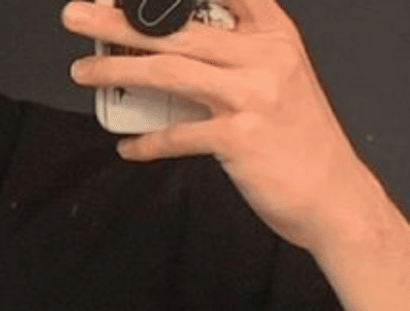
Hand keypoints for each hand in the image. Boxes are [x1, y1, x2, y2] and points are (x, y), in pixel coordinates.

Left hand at [61, 0, 378, 252]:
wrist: (332, 194)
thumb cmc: (299, 142)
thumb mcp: (279, 81)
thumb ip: (236, 59)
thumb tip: (175, 55)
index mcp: (274, 35)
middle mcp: (264, 56)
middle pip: (178, 28)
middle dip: (119, 20)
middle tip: (77, 16)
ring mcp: (252, 95)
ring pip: (170, 72)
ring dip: (117, 71)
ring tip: (82, 73)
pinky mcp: (239, 138)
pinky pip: (177, 136)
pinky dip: (147, 142)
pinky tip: (127, 145)